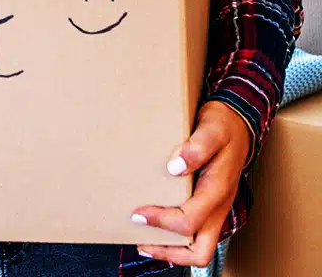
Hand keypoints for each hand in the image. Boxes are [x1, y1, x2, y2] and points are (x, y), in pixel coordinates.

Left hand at [132, 101, 252, 266]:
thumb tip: (175, 167)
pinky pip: (196, 234)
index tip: (138, 213)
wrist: (238, 123)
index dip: (161, 222)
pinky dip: (176, 238)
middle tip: (141, 242)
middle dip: (169, 252)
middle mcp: (219, 207)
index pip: (189, 221)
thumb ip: (196, 148)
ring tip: (144, 240)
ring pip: (198, 248)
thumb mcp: (211, 130)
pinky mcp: (210, 207)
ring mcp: (216, 210)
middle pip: (200, 252)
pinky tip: (156, 225)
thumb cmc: (222, 127)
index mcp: (218, 190)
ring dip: (171, 249)